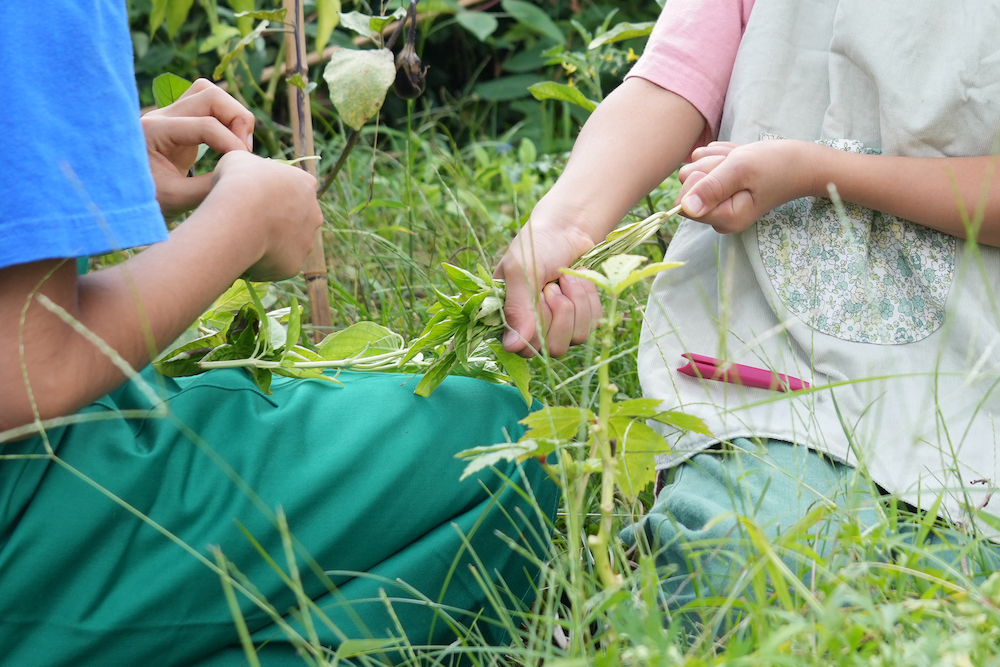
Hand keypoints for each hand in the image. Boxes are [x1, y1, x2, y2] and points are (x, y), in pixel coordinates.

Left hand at [141, 79, 255, 217]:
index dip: (232, 144)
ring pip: (210, 94)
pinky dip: (227, 123)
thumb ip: (209, 186)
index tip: (243, 168)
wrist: (122, 203)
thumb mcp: (177, 200)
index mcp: (153, 131)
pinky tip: (230, 148)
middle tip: (244, 151)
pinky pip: (209, 109)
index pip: (205, 124)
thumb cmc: (145, 203)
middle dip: (237, 118)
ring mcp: (169, 117)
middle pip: (209, 94)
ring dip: (233, 116)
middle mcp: (160, 116)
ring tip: (239, 147)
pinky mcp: (179, 125)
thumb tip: (241, 175)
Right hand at [209, 151, 322, 281]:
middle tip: (250, 222)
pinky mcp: (294, 265)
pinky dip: (263, 264)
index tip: (256, 197)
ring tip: (244, 241)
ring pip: (289, 244)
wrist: (239, 217)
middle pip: (297, 219)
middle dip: (278, 221)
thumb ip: (250, 167)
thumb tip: (244, 171)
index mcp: (305, 184)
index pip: (295, 188)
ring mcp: (307, 242)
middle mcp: (314, 214)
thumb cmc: (238, 182)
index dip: (273, 193)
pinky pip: (278, 265)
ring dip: (272, 244)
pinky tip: (245, 258)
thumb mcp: (239, 160)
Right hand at [494, 199, 602, 357]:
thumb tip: (512, 347)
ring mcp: (561, 327)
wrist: (567, 229)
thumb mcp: (521, 271)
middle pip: (554, 347)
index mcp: (510, 320)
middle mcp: (535, 330)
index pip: (524, 348)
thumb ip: (517, 308)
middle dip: (559, 309)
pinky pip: (594, 323)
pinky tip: (578, 279)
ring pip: (577, 337)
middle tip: (552, 284)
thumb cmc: (537, 246)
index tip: (538, 294)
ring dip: (576, 301)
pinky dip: (589, 297)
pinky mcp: (584, 320)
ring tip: (565, 278)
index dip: (537, 325)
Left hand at [677, 140, 818, 232]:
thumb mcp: (741, 170)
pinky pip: (705, 164)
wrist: (802, 161)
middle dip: (709, 167)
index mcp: (724, 219)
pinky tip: (740, 160)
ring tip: (742, 162)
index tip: (724, 172)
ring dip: (717, 159)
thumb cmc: (776, 164)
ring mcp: (720, 202)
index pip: (683, 204)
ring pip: (695, 171)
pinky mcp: (721, 188)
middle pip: (688, 184)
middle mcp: (719, 216)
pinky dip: (721, 157)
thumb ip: (712, 187)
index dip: (699, 181)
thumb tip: (685, 207)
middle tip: (737, 165)